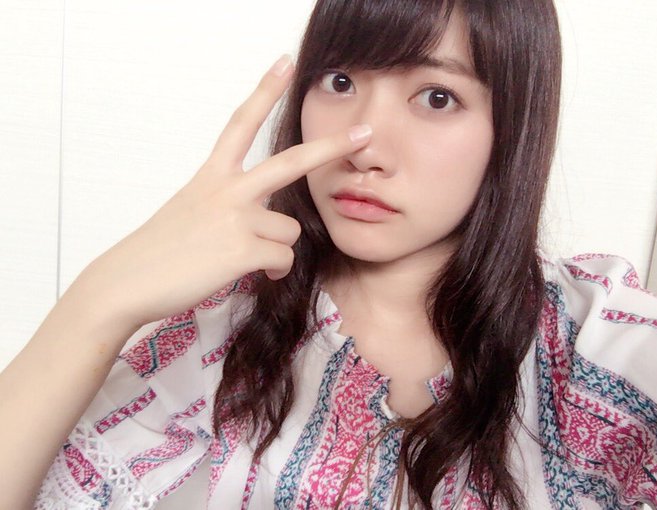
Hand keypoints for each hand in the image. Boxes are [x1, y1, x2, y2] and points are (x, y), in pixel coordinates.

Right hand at [79, 55, 371, 327]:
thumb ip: (228, 204)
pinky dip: (275, 270)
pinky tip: (256, 274)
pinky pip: (283, 258)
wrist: (128, 280)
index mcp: (211, 175)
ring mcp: (235, 217)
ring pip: (290, 230)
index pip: (240, 124)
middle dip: (331, 147)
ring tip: (252, 259)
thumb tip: (264, 223)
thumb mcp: (191, 210)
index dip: (264, 91)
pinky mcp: (242, 248)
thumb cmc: (159, 250)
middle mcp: (227, 189)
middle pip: (290, 163)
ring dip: (278, 248)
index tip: (284, 64)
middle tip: (364, 133)